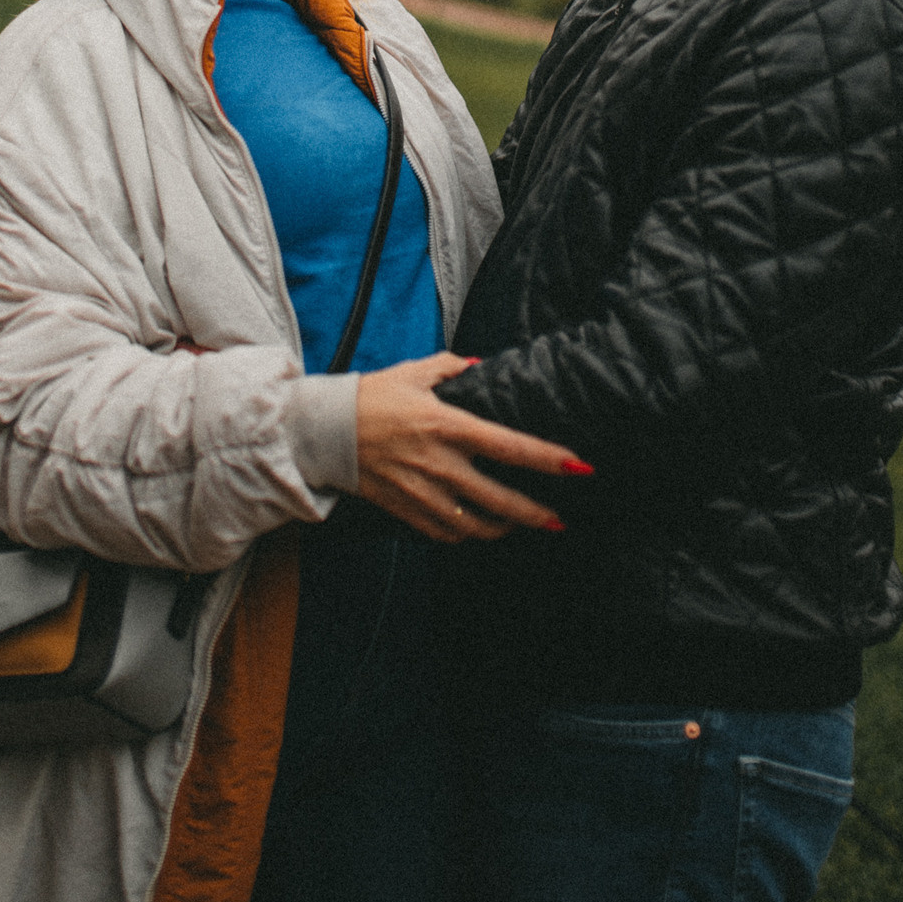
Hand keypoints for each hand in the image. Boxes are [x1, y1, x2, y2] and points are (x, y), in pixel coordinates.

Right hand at [354, 353, 588, 543]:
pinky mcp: (406, 510)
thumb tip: (479, 367)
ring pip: (477, 525)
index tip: (578, 466)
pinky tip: (478, 527)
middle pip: (501, 499)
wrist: (324, 430)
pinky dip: (467, 534)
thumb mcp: (413, 372)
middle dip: (536, 514)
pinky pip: (447, 533)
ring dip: (504, 528)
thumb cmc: (371, 397)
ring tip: (520, 524)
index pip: (509, 446)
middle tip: (558, 520)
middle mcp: (440, 463)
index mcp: (447, 425)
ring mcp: (423, 492)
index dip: (547, 458)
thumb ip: (451, 368)